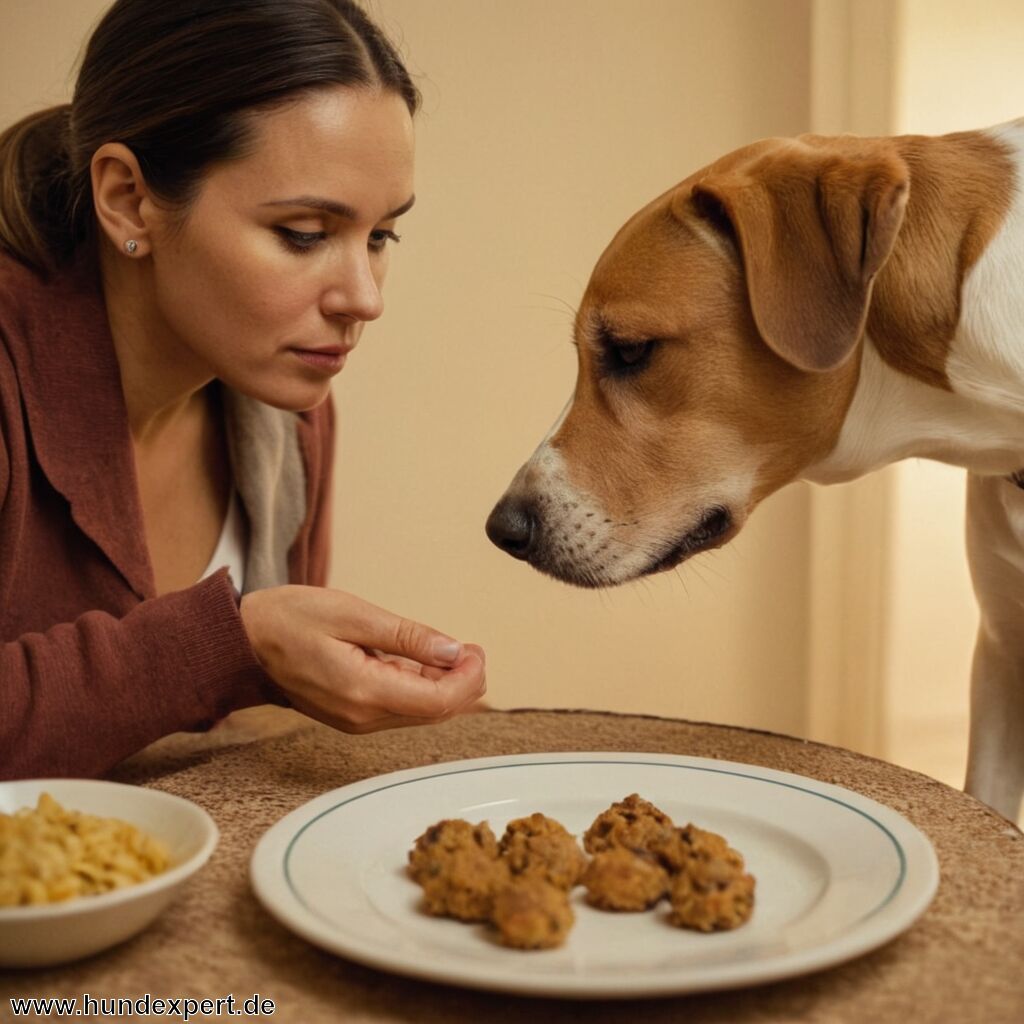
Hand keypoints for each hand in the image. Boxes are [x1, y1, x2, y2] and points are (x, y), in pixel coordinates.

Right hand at [238, 586, 485, 733]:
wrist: (241, 643)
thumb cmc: (288, 620)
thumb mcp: (352, 614)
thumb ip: (407, 637)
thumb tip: (453, 652)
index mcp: (363, 691)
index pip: (438, 702)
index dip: (467, 679)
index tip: (475, 650)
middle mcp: (362, 716)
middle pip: (434, 712)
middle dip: (463, 683)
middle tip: (473, 649)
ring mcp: (356, 720)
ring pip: (419, 712)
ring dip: (445, 686)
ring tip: (457, 651)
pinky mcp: (352, 714)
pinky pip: (399, 708)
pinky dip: (421, 688)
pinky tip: (427, 663)